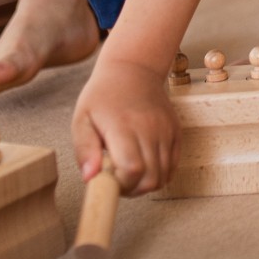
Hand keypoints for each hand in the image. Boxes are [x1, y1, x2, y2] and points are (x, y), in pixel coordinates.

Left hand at [72, 53, 179, 195]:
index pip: (132, 170)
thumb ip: (84, 150)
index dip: (120, 185)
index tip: (108, 179)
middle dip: (132, 190)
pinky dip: (160, 174)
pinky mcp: (176, 131)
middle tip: (118, 180)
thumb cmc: (103, 96)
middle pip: (150, 179)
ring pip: (163, 176)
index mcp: (123, 126)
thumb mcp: (82, 119)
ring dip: (145, 183)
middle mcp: (149, 128)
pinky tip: (144, 165)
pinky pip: (173, 166)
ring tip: (129, 171)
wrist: (134, 69)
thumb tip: (90, 178)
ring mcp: (166, 130)